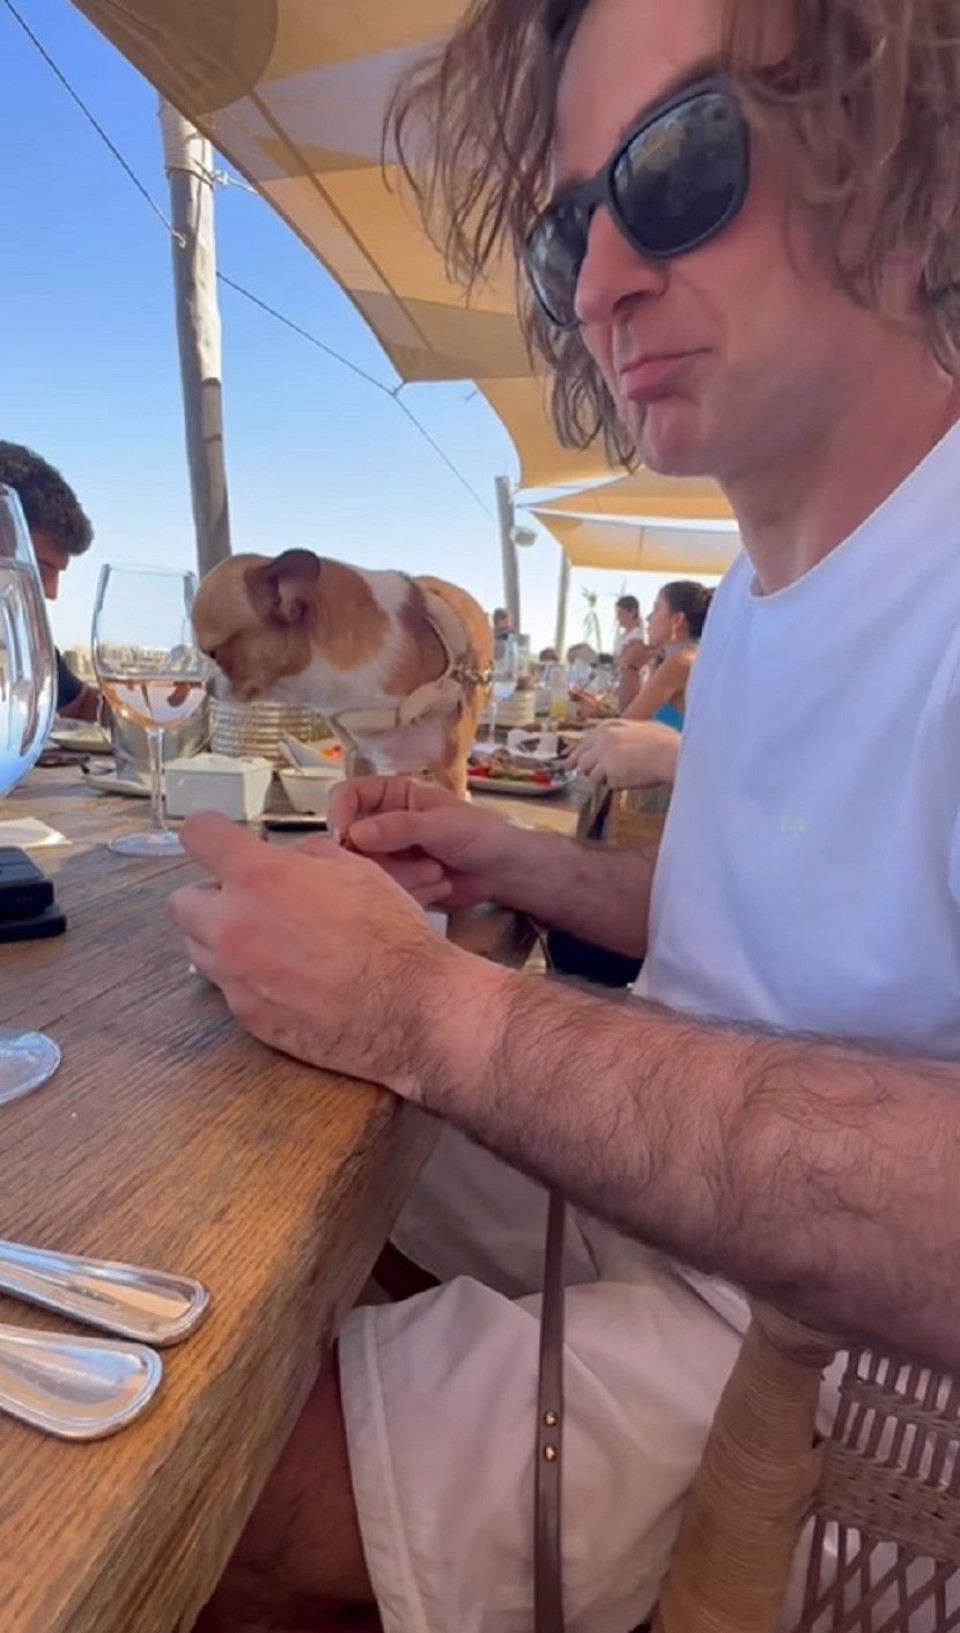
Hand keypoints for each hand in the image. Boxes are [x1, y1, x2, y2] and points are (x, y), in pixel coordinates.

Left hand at [169, 813, 455, 1094]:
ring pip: (200, 949)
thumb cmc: (391, 935)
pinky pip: (230, 988)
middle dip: (211, 897)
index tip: (219, 841)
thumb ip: (308, 858)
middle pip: (182, 901)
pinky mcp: (246, 1017)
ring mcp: (235, 977)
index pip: (198, 836)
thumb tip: (291, 861)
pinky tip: (291, 979)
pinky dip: (249, 979)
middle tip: (250, 901)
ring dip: (224, 939)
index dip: (210, 834)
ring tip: (273, 943)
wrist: (411, 1008)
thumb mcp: (356, 870)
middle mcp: (232, 927)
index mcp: (258, 878)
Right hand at [328, 775, 520, 909]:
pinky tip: (438, 886)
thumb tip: (355, 833)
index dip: (340, 813)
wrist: (504, 873)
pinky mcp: (396, 882)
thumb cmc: (480, 835)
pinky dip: (409, 891)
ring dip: (399, 876)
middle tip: (398, 867)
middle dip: (374, 856)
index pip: (348, 795)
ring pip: (365, 868)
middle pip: (349, 839)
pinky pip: (383, 889)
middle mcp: (383, 823)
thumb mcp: (442, 825)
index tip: (345, 838)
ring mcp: (388, 855)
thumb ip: (400, 827)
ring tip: (435, 873)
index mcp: (393, 796)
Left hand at [567, 719, 679, 789]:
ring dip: (605, 778)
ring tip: (626, 773)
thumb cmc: (663, 741)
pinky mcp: (611, 775)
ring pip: (592, 775)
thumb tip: (609, 743)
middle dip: (589, 769)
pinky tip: (633, 778)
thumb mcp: (637, 727)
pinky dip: (619, 785)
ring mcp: (604, 759)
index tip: (570, 763)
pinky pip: (609, 785)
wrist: (670, 754)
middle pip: (581, 761)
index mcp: (608, 727)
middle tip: (597, 775)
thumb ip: (619, 733)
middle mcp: (602, 741)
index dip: (576, 755)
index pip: (583, 743)